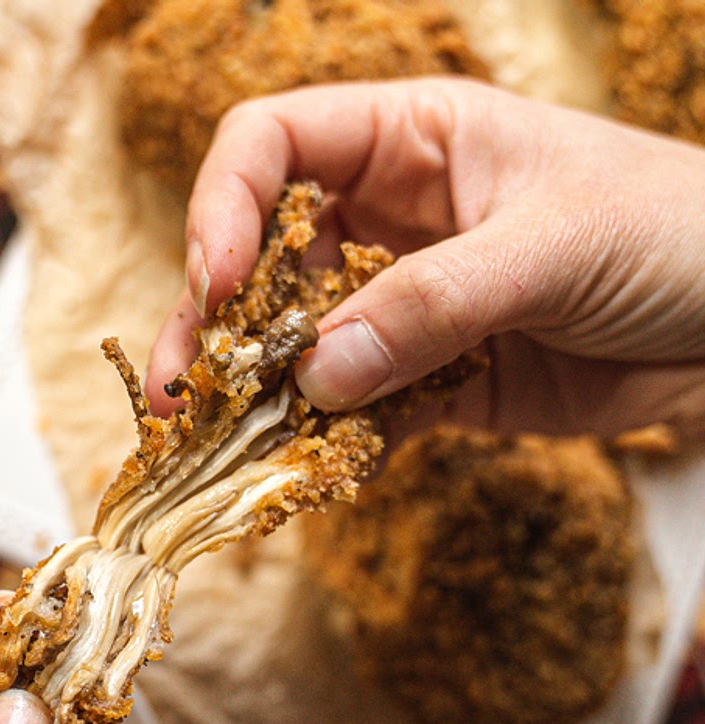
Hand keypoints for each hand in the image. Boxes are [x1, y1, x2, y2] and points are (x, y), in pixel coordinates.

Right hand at [147, 77, 704, 441]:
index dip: (225, 206)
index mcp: (411, 141)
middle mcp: (390, 220)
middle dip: (211, 320)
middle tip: (179, 387)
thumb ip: (431, 303)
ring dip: (254, 394)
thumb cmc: (674, 232)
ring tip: (211, 440)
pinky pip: (354, 412)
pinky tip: (296, 472)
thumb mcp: (552, 245)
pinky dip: (324, 443)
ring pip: (298, 345)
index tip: (217, 284)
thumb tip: (316, 371)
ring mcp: (403, 307)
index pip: (272, 146)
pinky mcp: (429, 383)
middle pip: (261, 259)